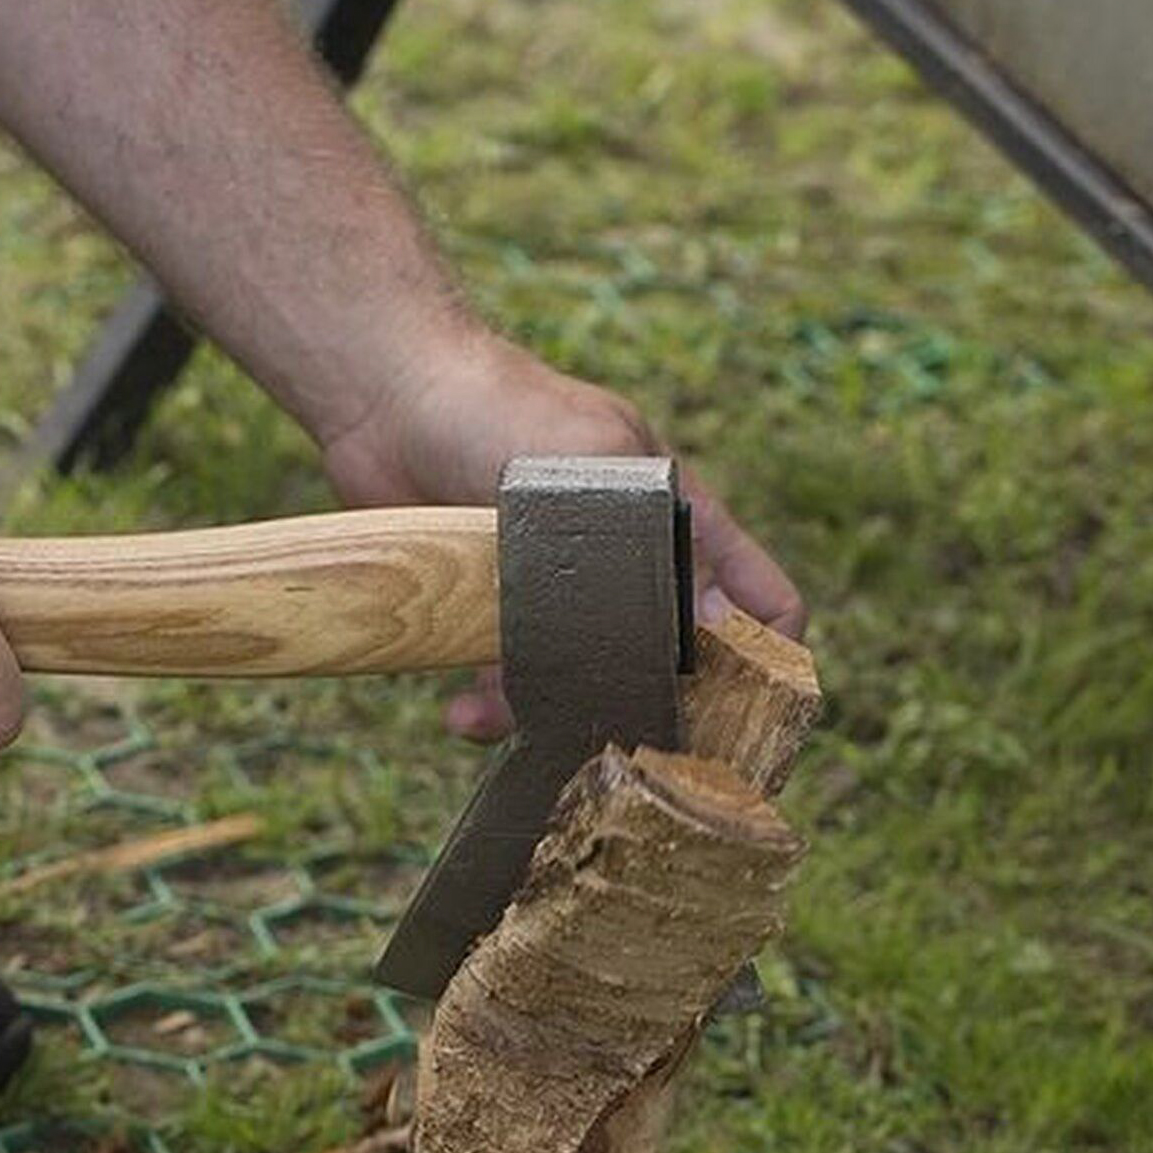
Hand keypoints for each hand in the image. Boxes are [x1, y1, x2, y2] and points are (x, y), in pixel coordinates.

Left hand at [321, 332, 804, 740]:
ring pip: (583, 687)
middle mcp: (629, 567)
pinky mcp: (496, 616)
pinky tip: (462, 712)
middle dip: (644, 713)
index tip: (744, 719)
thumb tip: (715, 625)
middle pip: (669, 667)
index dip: (766, 661)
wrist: (385, 400)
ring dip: (550, 717)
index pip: (760, 601)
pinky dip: (493, 708)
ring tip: (496, 719)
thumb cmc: (497, 407)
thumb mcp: (594, 461)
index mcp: (679, 521)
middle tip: (615, 752)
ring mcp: (561, 596)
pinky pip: (511, 684)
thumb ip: (651, 538)